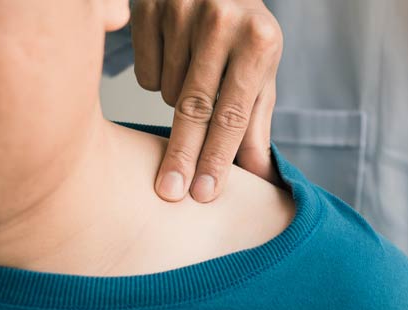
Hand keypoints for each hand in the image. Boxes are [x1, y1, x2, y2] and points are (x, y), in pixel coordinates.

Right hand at [130, 0, 282, 202]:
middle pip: (194, 108)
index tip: (204, 193)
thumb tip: (259, 179)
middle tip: (170, 192)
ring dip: (177, 105)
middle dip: (182, 156)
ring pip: (167, 92)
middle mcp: (222, 22)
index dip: (217, 158)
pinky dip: (157, 80)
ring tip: (196, 81)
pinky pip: (145, 72)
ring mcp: (182, 9)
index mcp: (259, 41)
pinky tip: (175, 62)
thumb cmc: (245, 35)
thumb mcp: (261, 74)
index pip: (232, 115)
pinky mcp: (150, 5)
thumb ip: (255, 125)